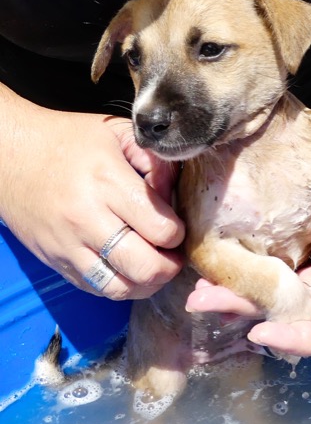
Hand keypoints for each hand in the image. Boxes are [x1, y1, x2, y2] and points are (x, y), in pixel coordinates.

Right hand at [0, 101, 184, 298]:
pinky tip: (127, 270)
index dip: (179, 233)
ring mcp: (69, 245)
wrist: (9, 155)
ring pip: (121, 288)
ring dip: (147, 284)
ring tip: (155, 268)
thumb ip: (154, 163)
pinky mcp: (56, 261)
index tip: (177, 226)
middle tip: (174, 255)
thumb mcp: (116, 134)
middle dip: (170, 266)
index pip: (161, 228)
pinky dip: (119, 286)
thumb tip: (175, 197)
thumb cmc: (66, 141)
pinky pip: (96, 289)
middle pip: (145, 266)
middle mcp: (88, 218)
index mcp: (108, 182)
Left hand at [185, 158, 310, 356]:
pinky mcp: (280, 251)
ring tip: (200, 292)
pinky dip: (233, 272)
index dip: (293, 339)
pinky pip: (255, 266)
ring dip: (230, 296)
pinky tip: (209, 272)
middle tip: (206, 304)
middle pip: (280, 317)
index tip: (263, 335)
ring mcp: (295, 273)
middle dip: (244, 313)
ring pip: (261, 295)